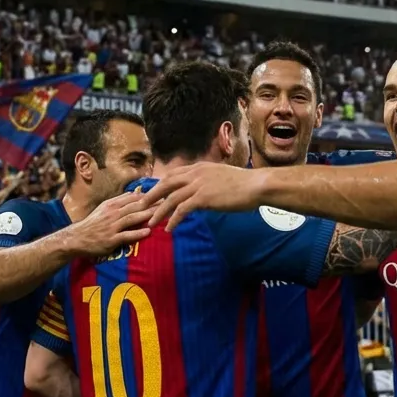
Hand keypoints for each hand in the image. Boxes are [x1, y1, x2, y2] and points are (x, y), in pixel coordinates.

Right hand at [65, 191, 154, 255]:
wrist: (77, 238)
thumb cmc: (93, 224)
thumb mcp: (104, 208)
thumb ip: (119, 201)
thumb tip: (135, 193)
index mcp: (111, 205)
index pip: (133, 198)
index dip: (148, 196)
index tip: (162, 194)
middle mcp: (112, 213)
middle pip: (135, 206)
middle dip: (152, 204)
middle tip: (167, 202)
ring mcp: (111, 226)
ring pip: (132, 218)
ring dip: (147, 216)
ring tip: (161, 214)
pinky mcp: (111, 239)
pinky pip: (126, 235)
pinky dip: (137, 233)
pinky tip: (148, 232)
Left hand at [141, 163, 265, 231]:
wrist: (257, 185)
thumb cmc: (245, 183)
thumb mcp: (222, 177)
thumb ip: (209, 181)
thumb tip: (204, 191)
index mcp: (199, 167)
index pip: (173, 174)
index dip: (160, 184)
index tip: (151, 193)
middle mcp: (196, 173)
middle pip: (166, 183)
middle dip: (151, 196)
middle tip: (140, 207)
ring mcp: (199, 184)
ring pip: (171, 198)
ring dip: (159, 211)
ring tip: (150, 223)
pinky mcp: (204, 197)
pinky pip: (182, 209)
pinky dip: (173, 219)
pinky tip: (169, 228)